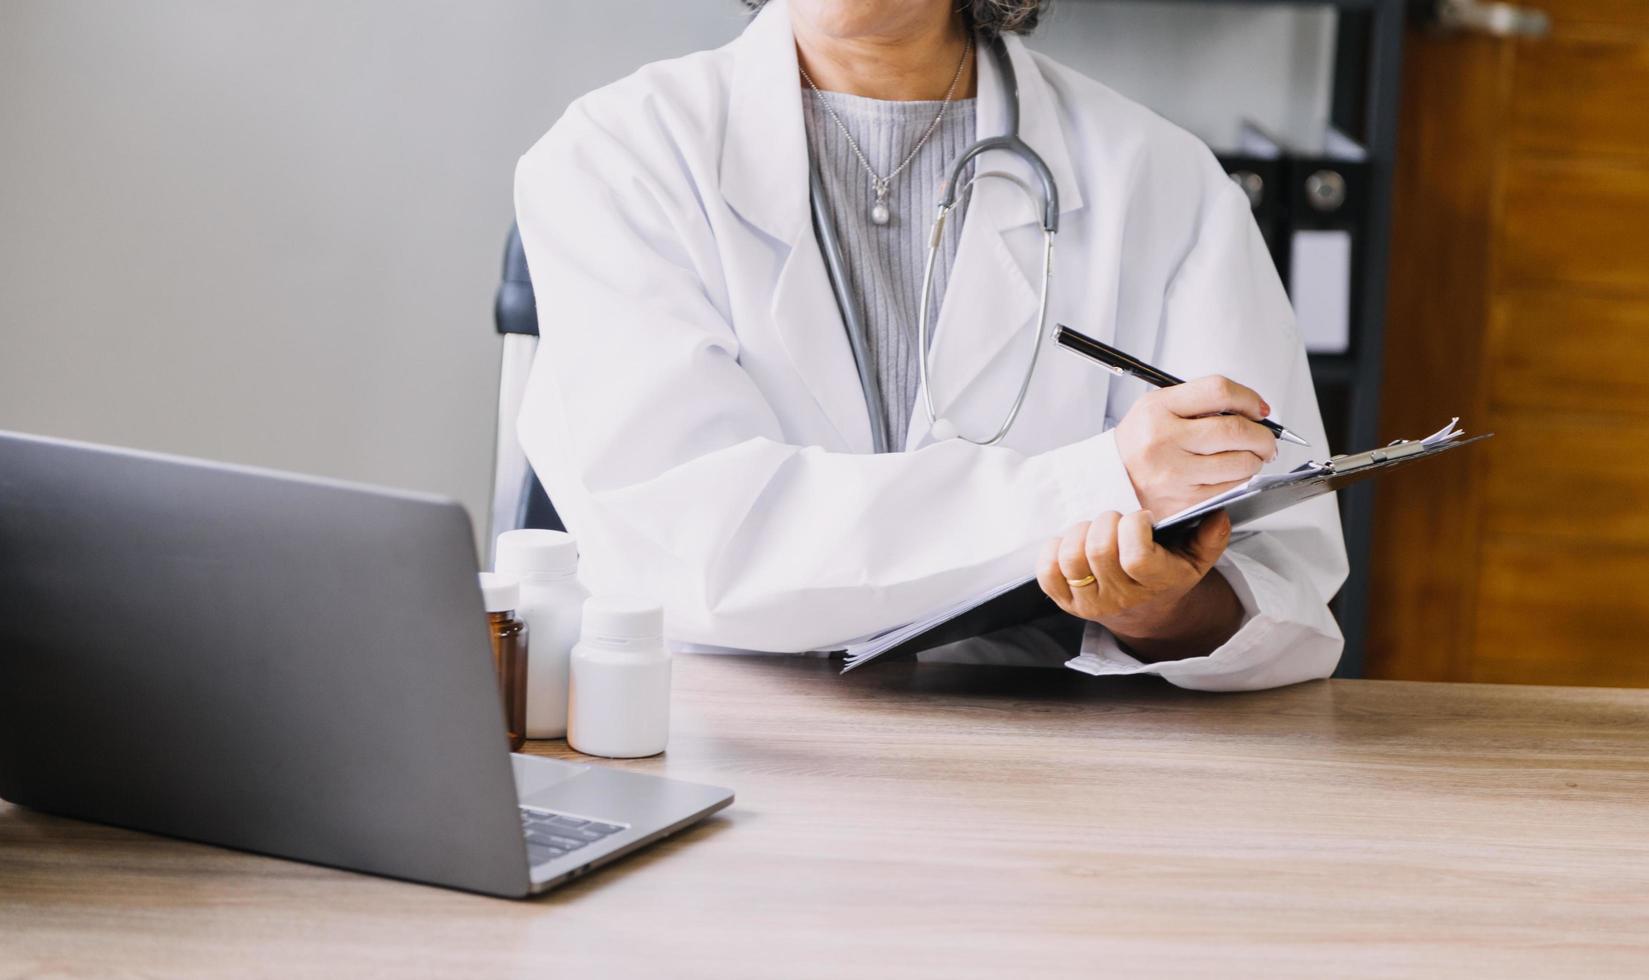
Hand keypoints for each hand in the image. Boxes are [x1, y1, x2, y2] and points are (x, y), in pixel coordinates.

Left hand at [1036, 510, 1239, 655]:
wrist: (1147, 613)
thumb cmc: (1168, 574)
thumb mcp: (1197, 559)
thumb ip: (1210, 538)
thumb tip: (1217, 515)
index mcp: (1155, 585)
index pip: (1135, 557)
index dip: (1133, 528)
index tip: (1140, 519)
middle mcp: (1120, 599)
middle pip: (1098, 551)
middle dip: (1106, 522)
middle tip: (1116, 520)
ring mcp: (1090, 604)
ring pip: (1070, 558)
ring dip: (1079, 532)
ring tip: (1095, 530)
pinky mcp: (1065, 602)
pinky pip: (1047, 572)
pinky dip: (1054, 549)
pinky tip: (1073, 544)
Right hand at [1113, 375, 1277, 516]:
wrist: (1110, 478)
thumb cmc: (1139, 441)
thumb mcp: (1157, 407)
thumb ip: (1199, 401)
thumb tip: (1251, 409)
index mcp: (1158, 409)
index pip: (1218, 391)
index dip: (1248, 398)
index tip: (1258, 409)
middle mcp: (1164, 440)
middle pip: (1235, 429)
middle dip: (1263, 435)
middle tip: (1266, 438)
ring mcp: (1174, 473)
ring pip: (1240, 462)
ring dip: (1255, 459)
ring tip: (1251, 456)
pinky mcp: (1184, 500)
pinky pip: (1231, 487)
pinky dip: (1241, 480)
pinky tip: (1234, 474)